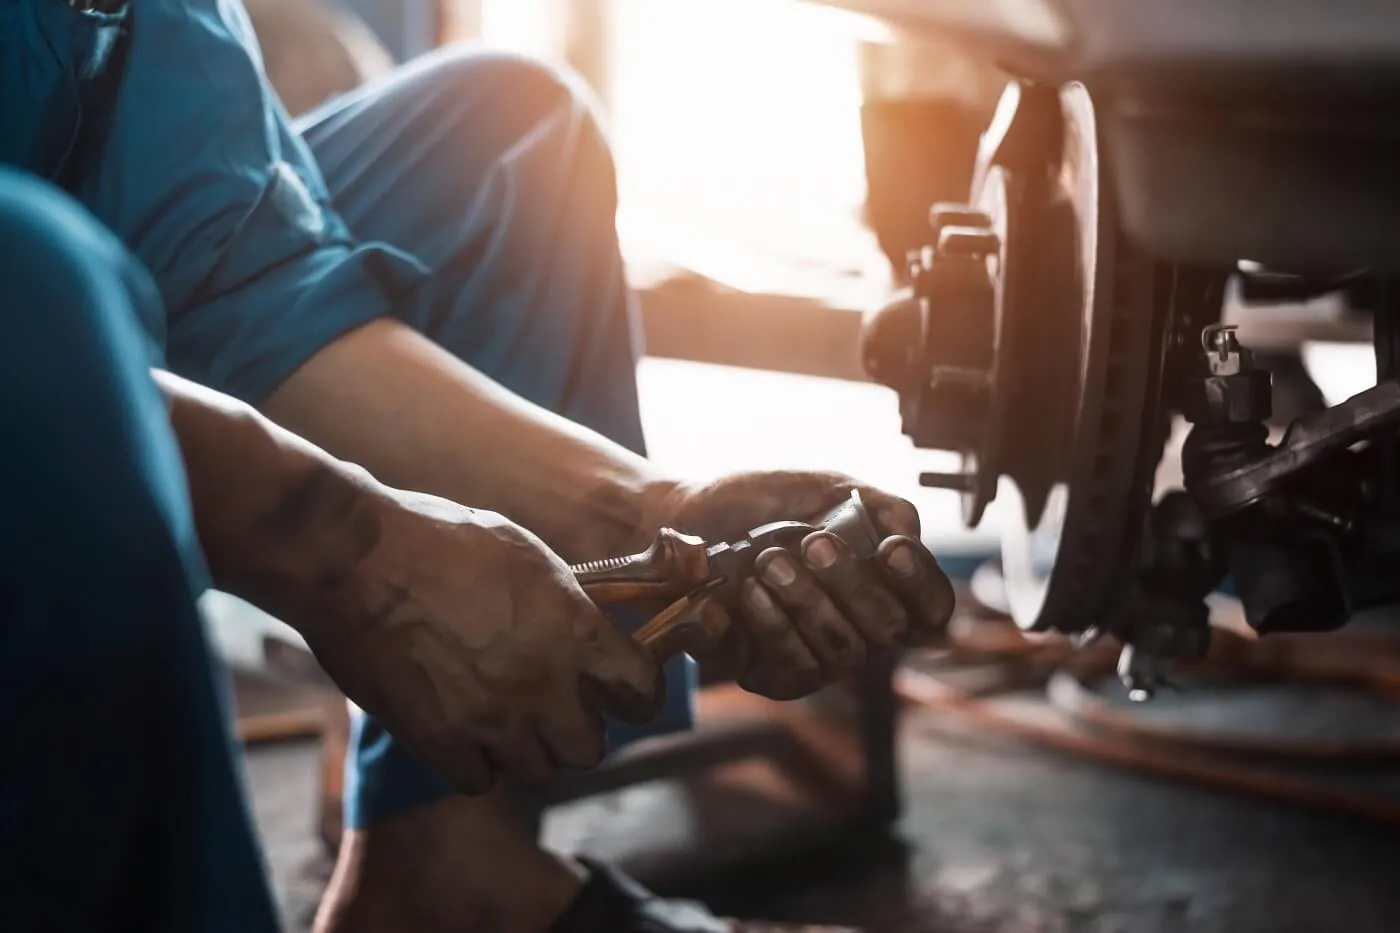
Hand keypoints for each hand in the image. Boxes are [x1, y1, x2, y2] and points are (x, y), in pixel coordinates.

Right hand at [298, 489, 662, 793]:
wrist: (358, 558)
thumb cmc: (440, 539)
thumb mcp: (526, 553)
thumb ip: (565, 601)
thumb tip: (587, 621)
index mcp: (574, 629)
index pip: (640, 689)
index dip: (637, 695)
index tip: (624, 692)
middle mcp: (543, 682)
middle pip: (590, 748)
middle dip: (577, 730)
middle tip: (553, 708)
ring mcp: (492, 718)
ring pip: (538, 770)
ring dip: (526, 749)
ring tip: (503, 717)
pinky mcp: (440, 741)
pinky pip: (480, 779)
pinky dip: (475, 763)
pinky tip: (461, 729)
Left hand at [659, 471, 954, 699]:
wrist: (686, 519)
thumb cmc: (762, 504)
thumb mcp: (824, 488)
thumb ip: (878, 507)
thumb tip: (909, 537)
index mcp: (884, 585)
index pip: (932, 605)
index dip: (920, 582)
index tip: (890, 549)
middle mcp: (862, 630)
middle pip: (890, 630)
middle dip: (854, 585)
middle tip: (815, 543)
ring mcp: (823, 659)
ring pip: (844, 652)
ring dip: (809, 602)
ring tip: (770, 560)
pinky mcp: (778, 678)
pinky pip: (793, 667)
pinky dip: (774, 625)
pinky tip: (752, 591)